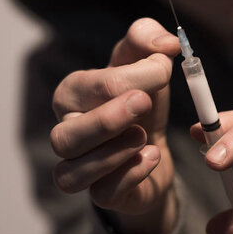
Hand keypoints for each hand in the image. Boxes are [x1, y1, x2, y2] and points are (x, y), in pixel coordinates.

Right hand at [50, 18, 180, 233]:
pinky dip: (129, 176)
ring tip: (144, 136)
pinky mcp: (102, 194)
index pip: (92, 86)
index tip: (164, 69)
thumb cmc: (142, 102)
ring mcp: (80, 168)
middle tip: (145, 102)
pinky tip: (152, 156)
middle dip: (106, 120)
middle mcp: (66, 132)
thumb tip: (167, 42)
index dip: (134, 76)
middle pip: (65, 136)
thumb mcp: (145, 64)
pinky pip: (103, 193)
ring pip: (72, 173)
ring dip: (112, 154)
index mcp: (73, 94)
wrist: (154, 146)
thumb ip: (149, 39)